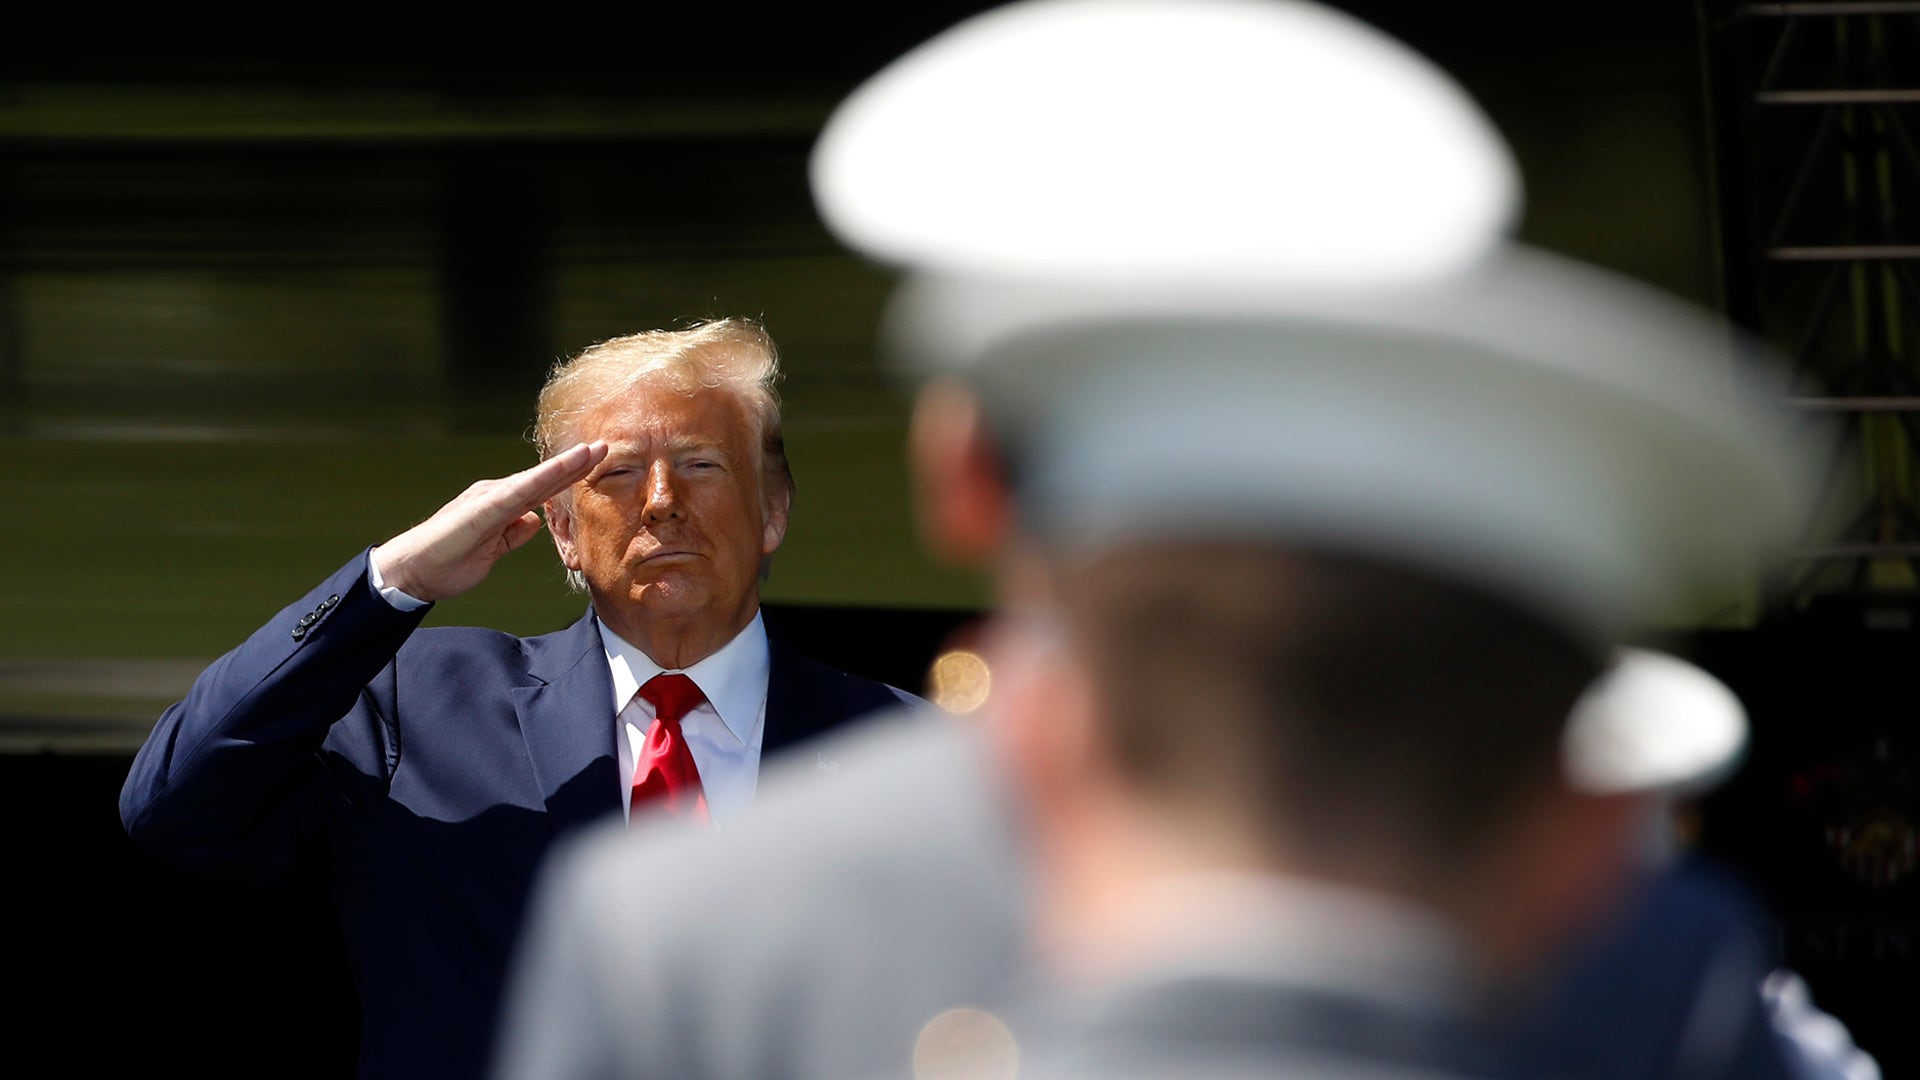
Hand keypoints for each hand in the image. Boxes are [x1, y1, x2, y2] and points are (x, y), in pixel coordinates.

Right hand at [373, 442, 608, 602]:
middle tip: (605, 446)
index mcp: (500, 506)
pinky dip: (541, 479)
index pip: (542, 489)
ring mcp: (489, 498)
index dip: (568, 477)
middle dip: (575, 464)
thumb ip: (513, 534)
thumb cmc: (448, 562)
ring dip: (565, 465)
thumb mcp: (492, 550)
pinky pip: (518, 492)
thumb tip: (534, 520)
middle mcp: (496, 495)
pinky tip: (561, 469)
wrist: (412, 571)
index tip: (595, 464)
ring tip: (592, 451)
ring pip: (535, 480)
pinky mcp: (482, 508)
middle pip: (543, 479)